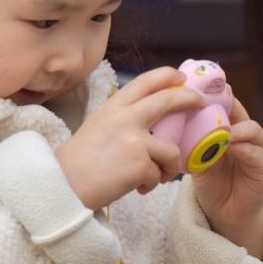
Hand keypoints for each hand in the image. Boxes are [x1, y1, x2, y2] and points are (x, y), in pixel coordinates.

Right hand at [55, 67, 204, 209]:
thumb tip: (151, 117)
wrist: (63, 186)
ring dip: (169, 167)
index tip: (181, 77)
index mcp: (113, 107)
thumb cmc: (79, 162)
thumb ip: (123, 117)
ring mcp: (134, 140)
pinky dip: (151, 184)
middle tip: (199, 104)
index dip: (167, 76)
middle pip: (168, 100)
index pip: (145, 81)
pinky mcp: (140, 164)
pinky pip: (159, 175)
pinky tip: (136, 188)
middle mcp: (125, 117)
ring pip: (172, 150)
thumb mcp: (98, 126)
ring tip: (156, 177)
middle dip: (189, 99)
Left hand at [192, 99, 262, 258]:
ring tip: (219, 129)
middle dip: (225, 102)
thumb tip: (174, 121)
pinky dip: (242, 147)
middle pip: (239, 110)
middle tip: (207, 99)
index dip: (212, 94)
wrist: (223, 212)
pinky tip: (228, 146)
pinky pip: (255, 152)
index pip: (223, 103)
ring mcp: (257, 148)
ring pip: (251, 128)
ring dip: (235, 127)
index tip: (196, 87)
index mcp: (229, 127)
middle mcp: (245, 134)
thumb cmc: (210, 182)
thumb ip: (192, 140)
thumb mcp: (196, 157)